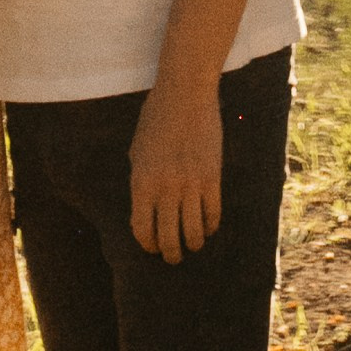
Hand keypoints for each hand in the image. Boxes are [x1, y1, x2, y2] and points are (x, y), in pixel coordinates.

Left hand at [128, 73, 222, 262]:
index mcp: (142, 182)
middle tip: (173, 257)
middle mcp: (165, 189)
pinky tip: (208, 226)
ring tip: (192, 245)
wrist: (185, 93)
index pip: (142, 230)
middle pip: (168, 239)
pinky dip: (211, 226)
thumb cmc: (156, 117)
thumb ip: (141, 180)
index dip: (147, 244)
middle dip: (170, 255)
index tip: (152, 247)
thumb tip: (146, 208)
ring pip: (193, 233)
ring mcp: (191, 184)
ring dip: (192, 245)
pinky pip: (213, 214)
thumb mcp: (137, 150)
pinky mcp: (212, 178)